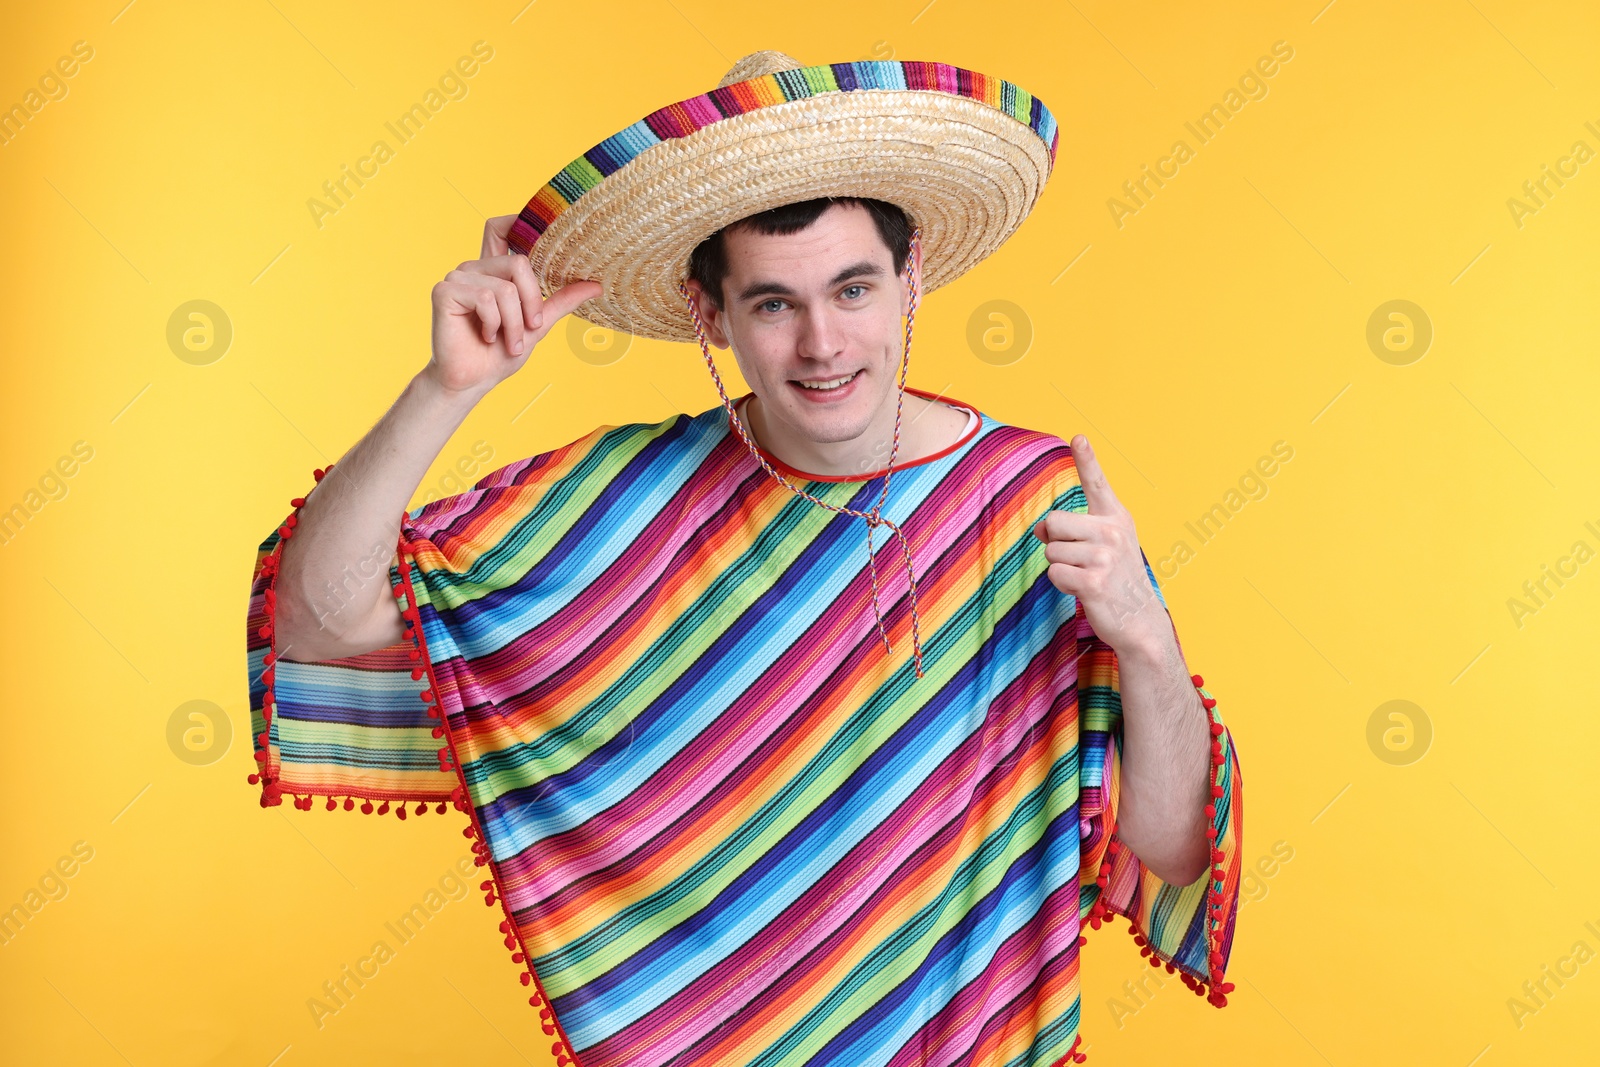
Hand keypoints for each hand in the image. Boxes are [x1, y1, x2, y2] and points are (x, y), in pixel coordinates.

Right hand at [424, 214, 602, 397]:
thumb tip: (596, 285)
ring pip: (506, 288)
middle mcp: (475, 267)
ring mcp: (457, 277)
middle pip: (519, 262)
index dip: (518, 221)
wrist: (473, 381)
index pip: (502, 227)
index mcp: (495, 270)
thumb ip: (561, 301)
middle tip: (528, 329)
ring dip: (513, 324)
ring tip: (506, 342)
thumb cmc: (500, 353)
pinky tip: (484, 336)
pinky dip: (493, 324)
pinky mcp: (444, 291)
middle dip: (531, 303)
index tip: (545, 237)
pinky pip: (485, 298)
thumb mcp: (538, 325)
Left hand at [1032, 434, 1166, 654]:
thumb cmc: (1117, 579)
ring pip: (1051, 552)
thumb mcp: (1102, 547)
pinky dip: (1062, 584)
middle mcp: (1112, 532)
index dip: (1086, 459)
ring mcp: (1104, 557)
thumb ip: (1071, 531)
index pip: (1096, 483)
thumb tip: (1039, 529)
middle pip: (1053, 522)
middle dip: (1055, 543)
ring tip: (1087, 577)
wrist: (1140, 620)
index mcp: (1116, 517)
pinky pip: (1054, 574)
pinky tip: (1084, 590)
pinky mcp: (1093, 582)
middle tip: (1081, 560)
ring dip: (1061, 568)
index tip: (1078, 437)